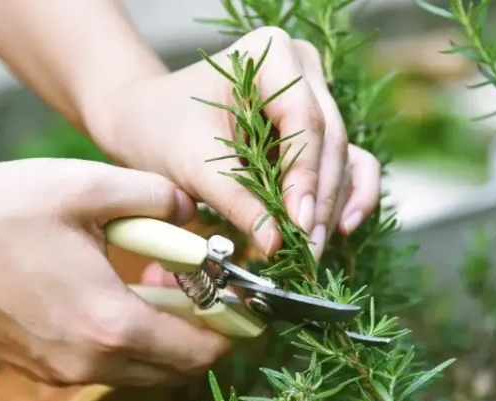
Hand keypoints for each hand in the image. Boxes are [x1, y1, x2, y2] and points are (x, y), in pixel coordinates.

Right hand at [0, 159, 229, 385]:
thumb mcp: (88, 188)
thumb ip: (156, 197)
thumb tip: (191, 210)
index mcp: (110, 322)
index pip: (198, 349)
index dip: (232, 330)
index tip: (246, 308)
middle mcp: (90, 361)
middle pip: (176, 367)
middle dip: (202, 333)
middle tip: (205, 290)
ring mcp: (63, 370)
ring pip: (143, 368)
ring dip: (165, 335)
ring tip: (162, 283)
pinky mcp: (42, 367)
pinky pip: (108, 364)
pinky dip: (130, 338)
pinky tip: (119, 294)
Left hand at [85, 27, 380, 259]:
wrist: (148, 121)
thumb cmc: (162, 130)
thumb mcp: (194, 165)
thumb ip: (237, 202)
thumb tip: (276, 244)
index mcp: (270, 55)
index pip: (303, 119)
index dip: (305, 175)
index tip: (299, 223)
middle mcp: (303, 70)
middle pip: (329, 141)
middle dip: (318, 200)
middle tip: (308, 250)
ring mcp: (314, 98)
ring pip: (342, 156)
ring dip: (331, 206)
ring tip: (313, 250)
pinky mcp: (316, 130)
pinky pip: (347, 161)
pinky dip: (347, 195)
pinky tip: (341, 228)